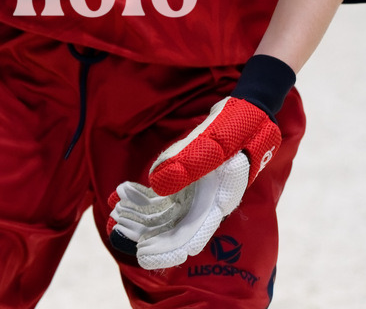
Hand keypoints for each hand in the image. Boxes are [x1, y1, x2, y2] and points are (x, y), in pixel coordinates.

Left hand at [107, 55, 294, 270]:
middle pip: (175, 229)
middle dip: (147, 233)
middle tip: (118, 232)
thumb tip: (155, 183)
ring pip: (167, 214)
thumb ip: (188, 160)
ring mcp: (199, 193)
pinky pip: (166, 195)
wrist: (249, 113)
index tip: (143, 253)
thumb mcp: (216, 139)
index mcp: (219, 200)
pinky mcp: (191, 181)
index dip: (167, 249)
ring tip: (117, 213)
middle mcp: (208, 203)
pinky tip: (127, 192)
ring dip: (143, 216)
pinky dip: (147, 197)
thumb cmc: (238, 126)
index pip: (192, 236)